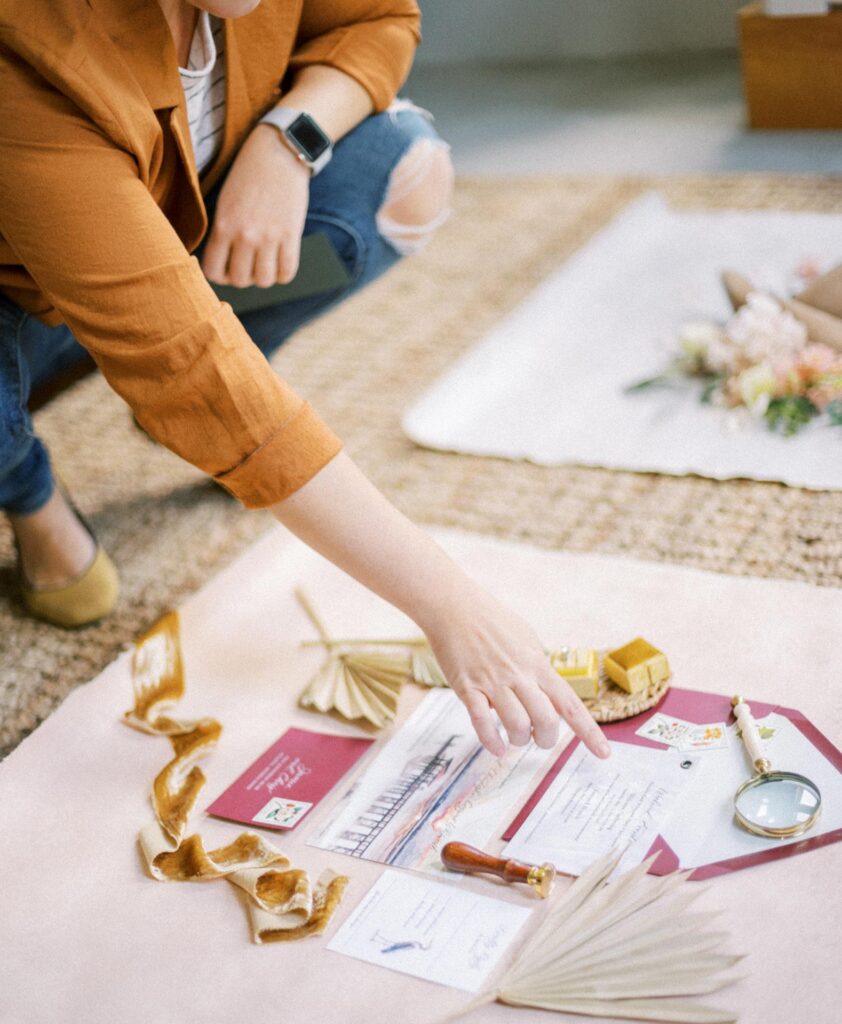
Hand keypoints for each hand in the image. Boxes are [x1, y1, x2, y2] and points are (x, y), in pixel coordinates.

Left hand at [201, 125, 309, 287]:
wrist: (277, 153)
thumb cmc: (248, 175)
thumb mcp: (225, 202)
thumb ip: (224, 232)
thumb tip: (227, 262)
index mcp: (223, 226)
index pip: (214, 272)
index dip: (219, 276)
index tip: (226, 269)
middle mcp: (245, 235)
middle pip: (240, 280)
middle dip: (243, 277)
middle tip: (248, 266)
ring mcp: (269, 237)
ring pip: (264, 280)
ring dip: (264, 277)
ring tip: (265, 264)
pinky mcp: (291, 235)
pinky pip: (287, 272)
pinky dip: (283, 274)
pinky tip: (281, 263)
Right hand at [421, 584, 610, 759]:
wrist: (454, 607)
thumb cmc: (491, 620)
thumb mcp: (527, 638)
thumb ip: (538, 666)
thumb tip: (547, 688)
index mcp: (537, 664)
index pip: (570, 704)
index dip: (589, 732)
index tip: (603, 754)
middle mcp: (519, 675)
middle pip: (546, 720)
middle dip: (547, 739)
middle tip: (539, 738)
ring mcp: (493, 682)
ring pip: (517, 725)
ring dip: (520, 740)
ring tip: (515, 738)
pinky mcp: (467, 687)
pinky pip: (482, 722)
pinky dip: (491, 740)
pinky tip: (497, 746)